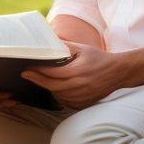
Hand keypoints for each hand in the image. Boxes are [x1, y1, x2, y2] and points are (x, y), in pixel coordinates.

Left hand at [21, 43, 142, 108]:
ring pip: (58, 95)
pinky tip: (55, 88)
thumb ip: (64, 45)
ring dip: (48, 88)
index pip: (52, 73)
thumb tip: (48, 40)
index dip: (38, 71)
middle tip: (26, 74)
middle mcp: (79, 86)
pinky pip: (66, 102)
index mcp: (77, 71)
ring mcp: (82, 97)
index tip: (27, 68)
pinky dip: (59, 95)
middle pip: (52, 86)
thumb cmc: (98, 58)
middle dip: (37, 80)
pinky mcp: (84, 104)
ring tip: (39, 79)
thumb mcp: (81, 48)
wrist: (118, 72)